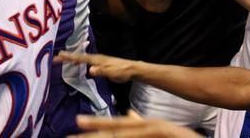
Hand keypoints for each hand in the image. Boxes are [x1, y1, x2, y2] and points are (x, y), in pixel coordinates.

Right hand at [54, 51, 137, 82]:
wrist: (132, 69)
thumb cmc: (122, 71)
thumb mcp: (112, 73)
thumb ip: (101, 71)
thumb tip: (90, 69)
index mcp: (97, 59)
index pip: (81, 58)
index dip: (70, 57)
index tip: (59, 55)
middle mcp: (96, 57)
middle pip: (79, 56)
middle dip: (67, 56)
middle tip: (55, 57)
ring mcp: (98, 59)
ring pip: (82, 58)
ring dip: (72, 58)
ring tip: (62, 58)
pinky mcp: (100, 63)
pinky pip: (86, 61)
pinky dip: (79, 60)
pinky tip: (77, 63)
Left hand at [73, 110, 202, 137]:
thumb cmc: (179, 137)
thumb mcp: (159, 129)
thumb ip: (141, 122)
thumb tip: (127, 113)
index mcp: (146, 124)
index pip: (117, 125)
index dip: (96, 124)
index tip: (77, 124)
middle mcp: (150, 126)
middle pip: (116, 130)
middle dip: (93, 131)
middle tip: (69, 136)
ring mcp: (156, 131)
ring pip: (124, 136)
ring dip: (103, 135)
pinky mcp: (164, 133)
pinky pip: (136, 137)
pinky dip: (122, 137)